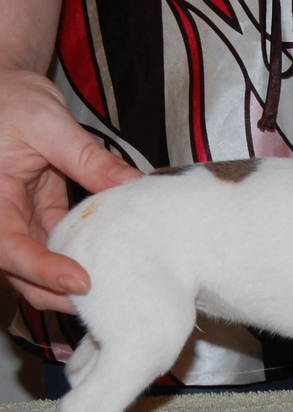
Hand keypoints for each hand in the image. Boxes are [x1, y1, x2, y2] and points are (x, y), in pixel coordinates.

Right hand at [0, 69, 141, 311]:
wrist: (4, 89)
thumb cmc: (11, 99)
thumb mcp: (49, 124)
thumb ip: (90, 159)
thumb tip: (135, 186)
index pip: (9, 248)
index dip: (44, 271)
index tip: (82, 281)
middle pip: (22, 273)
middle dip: (59, 292)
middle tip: (107, 297)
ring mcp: (20, 221)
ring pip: (41, 265)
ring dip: (74, 277)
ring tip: (116, 282)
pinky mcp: (39, 218)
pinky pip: (59, 245)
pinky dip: (84, 252)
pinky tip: (114, 254)